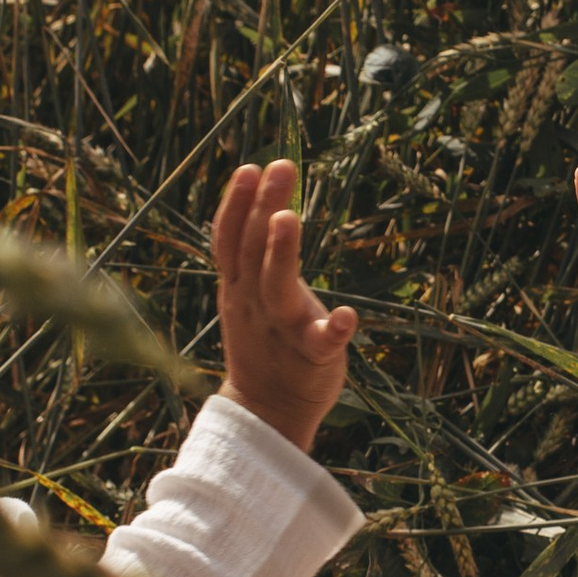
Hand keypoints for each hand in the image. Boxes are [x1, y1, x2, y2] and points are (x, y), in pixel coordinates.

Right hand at [213, 161, 354, 454]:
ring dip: (281, 253)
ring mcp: (281, 329)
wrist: (266, 410)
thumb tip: (265, 200)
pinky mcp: (311, 356)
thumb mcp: (247, 294)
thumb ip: (254, 253)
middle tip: (280, 166)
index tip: (249, 168)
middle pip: (253, 250)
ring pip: (276, 287)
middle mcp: (254, 304)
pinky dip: (333, 328)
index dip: (236, 204)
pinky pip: (321, 341)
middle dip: (262, 207)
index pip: (230, 240)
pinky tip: (347, 315)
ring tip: (287, 218)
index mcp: (238, 287)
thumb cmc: (264, 341)